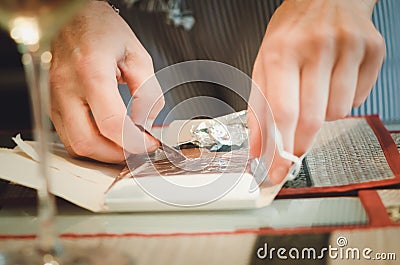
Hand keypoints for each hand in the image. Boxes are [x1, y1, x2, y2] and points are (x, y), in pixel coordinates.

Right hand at [50, 1, 163, 162]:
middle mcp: (67, 87)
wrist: (73, 16)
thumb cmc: (100, 28)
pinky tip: (106, 136)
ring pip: (74, 144)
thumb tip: (148, 120)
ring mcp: (55, 96)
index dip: (134, 142)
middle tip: (137, 149)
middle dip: (117, 155)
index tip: (149, 143)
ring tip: (123, 145)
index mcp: (91, 71)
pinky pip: (67, 134)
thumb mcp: (137, 55)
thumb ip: (147, 91)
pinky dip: (89, 142)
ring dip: (102, 152)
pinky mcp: (52, 101)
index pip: (112, 124)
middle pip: (88, 142)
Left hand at [248, 0, 384, 182]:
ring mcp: (348, 48)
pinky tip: (333, 81)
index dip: (279, 150)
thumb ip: (259, 107)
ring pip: (338, 112)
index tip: (275, 173)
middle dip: (300, 145)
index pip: (282, 112)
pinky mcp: (372, 50)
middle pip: (311, 119)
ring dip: (323, 115)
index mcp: (281, 52)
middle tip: (293, 153)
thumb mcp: (264, 63)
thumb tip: (258, 147)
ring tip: (315, 91)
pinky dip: (343, 100)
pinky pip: (359, 99)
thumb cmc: (291, 32)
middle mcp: (316, 48)